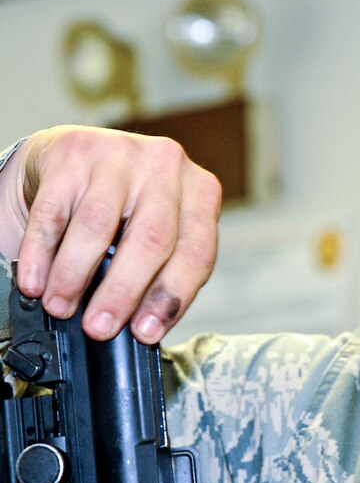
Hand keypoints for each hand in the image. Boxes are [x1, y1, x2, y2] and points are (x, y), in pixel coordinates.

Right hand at [9, 125, 220, 343]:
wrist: (79, 157)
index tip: (145, 331)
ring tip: (61, 306)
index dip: (171, 297)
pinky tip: (36, 281)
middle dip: (123, 293)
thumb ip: (161, 268)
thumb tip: (141, 325)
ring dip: (75, 276)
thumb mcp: (159, 230)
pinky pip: (55, 212)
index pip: (197, 252)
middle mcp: (167, 168)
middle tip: (100, 327)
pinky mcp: (74, 151)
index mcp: (201, 193)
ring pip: (98, 225)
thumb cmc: (129, 205)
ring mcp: (121, 155)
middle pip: (152, 240)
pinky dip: (41, 254)